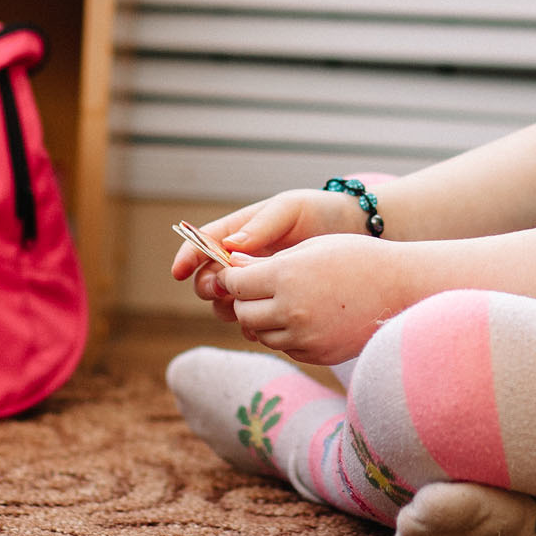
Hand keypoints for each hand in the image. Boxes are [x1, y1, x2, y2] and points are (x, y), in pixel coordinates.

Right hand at [170, 188, 366, 324]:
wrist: (357, 234)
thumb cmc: (320, 212)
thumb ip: (262, 225)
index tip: (178, 272)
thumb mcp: (291, 209)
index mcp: (241, 232)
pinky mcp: (276, 303)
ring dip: (228, 308)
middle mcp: (244, 260)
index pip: (204, 243)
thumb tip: (230, 246)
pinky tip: (261, 326)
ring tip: (243, 307)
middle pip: (209, 279)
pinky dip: (251, 325)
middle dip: (208, 286)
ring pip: (228, 304)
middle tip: (222, 289)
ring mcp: (259, 284)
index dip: (187, 257)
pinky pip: (254, 320)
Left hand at [220, 232, 416, 364]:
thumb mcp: (311, 247)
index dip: (232, 277)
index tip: (237, 273)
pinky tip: (305, 317)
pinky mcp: (318, 355)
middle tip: (257, 288)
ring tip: (284, 302)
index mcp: (286, 276)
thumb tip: (234, 269)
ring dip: (264, 319)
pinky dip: (287, 334)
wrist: (401, 287)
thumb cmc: (357, 257)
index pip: (236, 284)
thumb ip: (269, 261)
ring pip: (261, 334)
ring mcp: (305, 337)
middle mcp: (291, 310)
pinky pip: (286, 347)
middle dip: (245, 299)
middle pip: (243, 312)